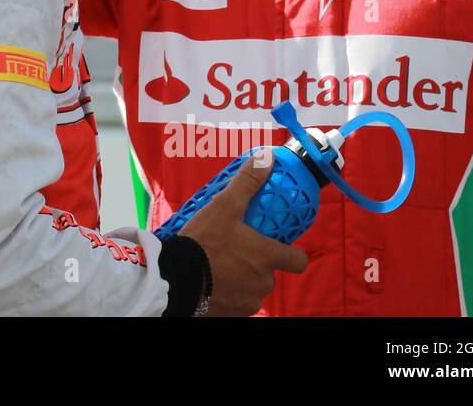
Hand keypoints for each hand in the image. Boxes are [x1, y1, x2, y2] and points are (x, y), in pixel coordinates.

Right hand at [180, 150, 309, 315]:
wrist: (174, 279)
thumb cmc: (202, 243)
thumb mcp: (223, 207)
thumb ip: (247, 183)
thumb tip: (266, 158)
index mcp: (267, 257)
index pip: (298, 260)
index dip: (292, 253)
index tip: (279, 246)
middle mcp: (263, 282)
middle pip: (270, 273)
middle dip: (256, 264)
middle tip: (234, 251)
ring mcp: (248, 301)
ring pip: (252, 287)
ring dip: (241, 279)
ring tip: (218, 266)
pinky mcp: (231, 314)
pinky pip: (236, 302)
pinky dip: (227, 294)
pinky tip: (211, 283)